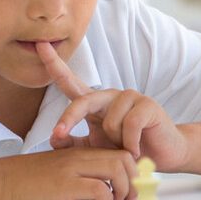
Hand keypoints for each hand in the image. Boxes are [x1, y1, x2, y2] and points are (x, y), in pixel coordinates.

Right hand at [0, 147, 136, 199]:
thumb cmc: (23, 183)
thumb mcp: (54, 174)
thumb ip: (75, 178)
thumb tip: (99, 192)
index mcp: (76, 154)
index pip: (116, 153)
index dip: (130, 171)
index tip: (129, 190)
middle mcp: (77, 158)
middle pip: (123, 158)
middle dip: (135, 180)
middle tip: (129, 199)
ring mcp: (71, 170)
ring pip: (117, 169)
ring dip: (125, 190)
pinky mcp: (65, 186)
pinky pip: (101, 190)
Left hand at [36, 42, 188, 171]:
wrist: (161, 155)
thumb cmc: (124, 148)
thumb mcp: (94, 148)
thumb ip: (73, 143)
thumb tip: (54, 138)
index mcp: (93, 102)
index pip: (69, 81)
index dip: (54, 63)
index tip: (39, 45)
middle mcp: (108, 95)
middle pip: (82, 101)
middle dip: (69, 118)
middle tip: (59, 134)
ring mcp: (128, 96)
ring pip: (108, 121)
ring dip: (115, 142)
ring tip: (125, 148)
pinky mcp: (147, 104)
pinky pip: (129, 125)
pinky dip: (130, 144)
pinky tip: (136, 150)